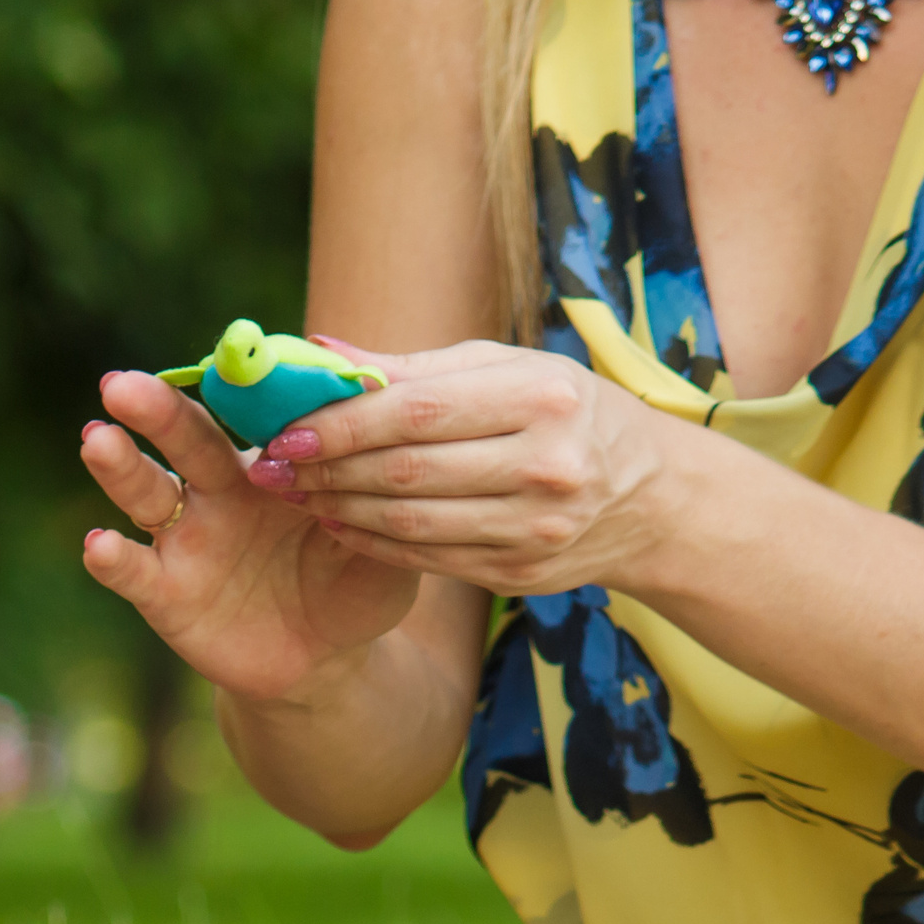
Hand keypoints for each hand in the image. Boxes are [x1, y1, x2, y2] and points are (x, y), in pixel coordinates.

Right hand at [79, 370, 422, 701]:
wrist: (324, 660)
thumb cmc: (355, 585)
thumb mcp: (381, 539)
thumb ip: (378, 490)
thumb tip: (390, 428)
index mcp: (271, 464)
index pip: (251, 414)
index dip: (242, 388)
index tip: (231, 356)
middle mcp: (217, 492)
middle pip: (186, 440)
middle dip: (155, 409)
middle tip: (123, 384)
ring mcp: (186, 541)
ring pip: (147, 494)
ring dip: (120, 467)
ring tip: (97, 440)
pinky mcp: (165, 594)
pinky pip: (135, 573)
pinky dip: (113, 560)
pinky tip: (99, 545)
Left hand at [260, 339, 679, 596]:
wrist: (651, 496)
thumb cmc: (561, 411)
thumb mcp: (505, 369)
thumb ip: (411, 367)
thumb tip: (317, 349)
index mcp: (541, 398)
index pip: (417, 412)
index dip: (342, 424)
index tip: (285, 427)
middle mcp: (545, 465)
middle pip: (407, 471)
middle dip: (327, 468)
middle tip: (272, 464)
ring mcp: (535, 527)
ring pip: (410, 522)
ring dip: (338, 507)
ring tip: (294, 490)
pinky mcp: (520, 574)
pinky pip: (425, 560)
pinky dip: (369, 541)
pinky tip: (335, 521)